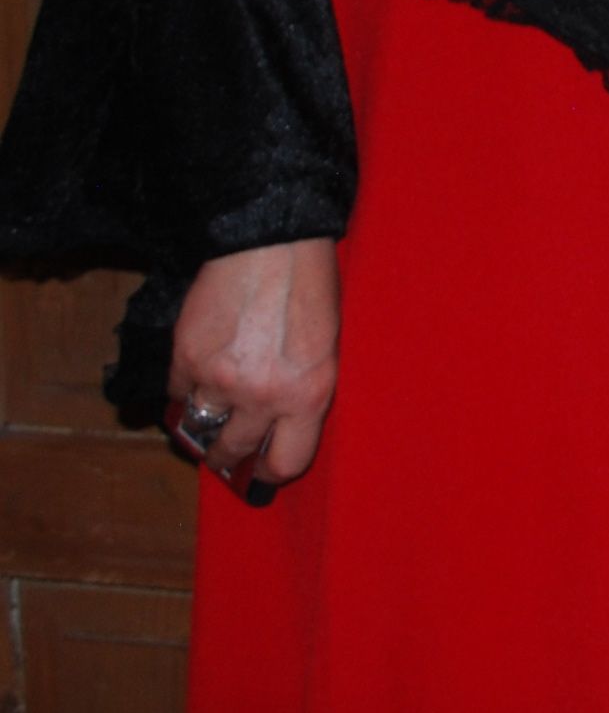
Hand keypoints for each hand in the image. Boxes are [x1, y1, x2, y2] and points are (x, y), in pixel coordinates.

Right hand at [170, 238, 338, 497]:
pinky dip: (184, 390)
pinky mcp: (186, 358)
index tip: (263, 470)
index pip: (286, 461)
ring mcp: (220, 380)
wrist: (272, 242)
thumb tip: (278, 428)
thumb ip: (303, 391)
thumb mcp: (327, 348)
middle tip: (226, 450)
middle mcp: (263, 396)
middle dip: (229, 454)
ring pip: (198, 427)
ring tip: (209, 417)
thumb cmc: (311, 288)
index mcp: (309, 394)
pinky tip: (198, 377)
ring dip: (202, 425)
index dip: (271, 471)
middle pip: (233, 450)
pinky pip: (176, 393)